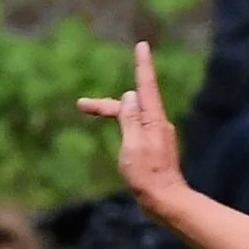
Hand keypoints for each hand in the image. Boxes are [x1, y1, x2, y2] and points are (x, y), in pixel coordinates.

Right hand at [78, 42, 188, 217]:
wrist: (166, 202)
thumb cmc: (147, 177)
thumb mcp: (133, 146)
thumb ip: (129, 119)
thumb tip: (130, 95)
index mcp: (153, 120)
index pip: (146, 86)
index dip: (142, 65)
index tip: (142, 45)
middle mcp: (158, 124)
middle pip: (132, 105)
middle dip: (107, 104)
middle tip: (82, 105)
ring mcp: (158, 136)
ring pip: (133, 118)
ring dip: (115, 117)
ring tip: (96, 121)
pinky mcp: (156, 148)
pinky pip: (137, 131)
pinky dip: (124, 130)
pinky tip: (121, 145)